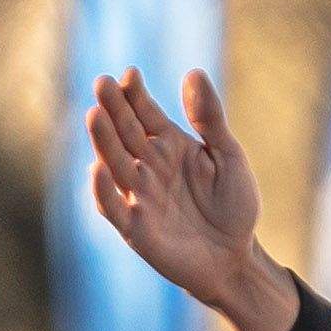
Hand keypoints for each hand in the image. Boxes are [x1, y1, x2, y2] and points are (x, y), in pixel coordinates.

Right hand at [85, 69, 295, 330]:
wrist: (235, 258)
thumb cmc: (233, 205)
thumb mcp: (228, 156)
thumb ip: (210, 118)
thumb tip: (193, 72)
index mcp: (169, 144)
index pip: (145, 113)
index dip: (135, 94)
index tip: (129, 74)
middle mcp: (148, 166)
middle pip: (125, 132)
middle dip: (113, 108)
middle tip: (102, 83)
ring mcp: (138, 195)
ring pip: (115, 163)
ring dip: (103, 141)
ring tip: (95, 114)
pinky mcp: (135, 228)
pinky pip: (113, 207)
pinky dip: (103, 190)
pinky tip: (98, 168)